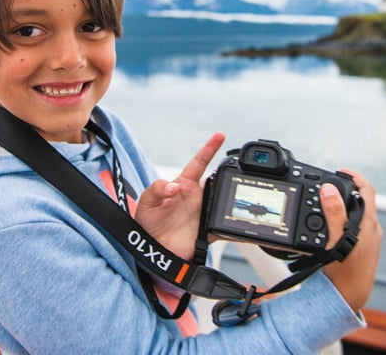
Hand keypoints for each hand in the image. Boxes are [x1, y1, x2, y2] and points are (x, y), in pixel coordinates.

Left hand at [135, 132, 225, 259]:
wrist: (153, 250)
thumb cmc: (148, 224)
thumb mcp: (146, 201)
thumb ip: (157, 189)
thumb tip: (174, 187)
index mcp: (184, 185)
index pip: (199, 162)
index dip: (210, 148)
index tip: (220, 135)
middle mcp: (197, 197)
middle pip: (217, 181)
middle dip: (226, 176)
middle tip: (230, 175)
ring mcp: (204, 213)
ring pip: (224, 201)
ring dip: (229, 200)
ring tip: (228, 202)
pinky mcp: (209, 231)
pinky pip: (226, 228)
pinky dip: (234, 229)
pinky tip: (239, 229)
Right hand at [319, 169, 382, 311]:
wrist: (350, 296)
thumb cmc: (346, 272)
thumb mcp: (336, 239)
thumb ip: (334, 213)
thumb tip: (330, 189)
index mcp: (368, 223)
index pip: (367, 190)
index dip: (355, 176)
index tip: (341, 171)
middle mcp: (372, 229)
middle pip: (361, 200)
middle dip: (345, 190)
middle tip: (328, 187)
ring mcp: (370, 239)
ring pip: (357, 214)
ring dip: (344, 205)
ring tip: (326, 204)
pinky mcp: (364, 247)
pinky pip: (355, 226)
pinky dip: (344, 219)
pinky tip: (331, 227)